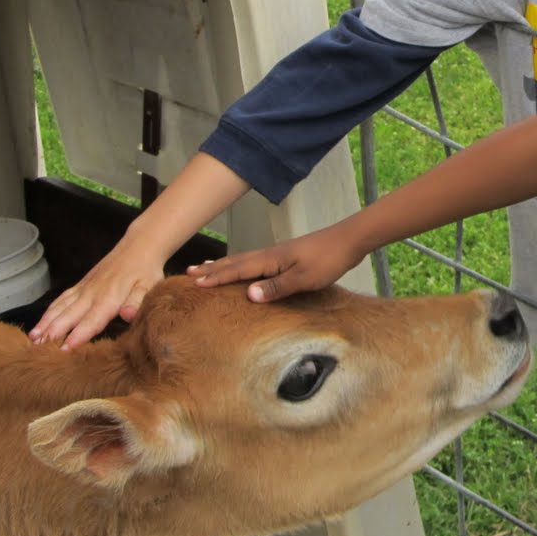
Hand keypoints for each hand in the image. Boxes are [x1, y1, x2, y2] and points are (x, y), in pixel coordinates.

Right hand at [29, 244, 163, 348]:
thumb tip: (126, 315)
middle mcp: (92, 294)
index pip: (91, 321)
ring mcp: (84, 289)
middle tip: (38, 349)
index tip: (64, 349)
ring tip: (32, 339)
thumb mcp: (149, 287)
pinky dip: (49, 312)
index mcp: (109, 298)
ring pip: (61, 307)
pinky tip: (40, 324)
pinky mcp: (81, 285)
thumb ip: (137, 302)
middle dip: (53, 332)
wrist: (139, 246)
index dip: (78, 336)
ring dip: (46, 323)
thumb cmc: (146, 271)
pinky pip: (61, 299)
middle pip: (69, 315)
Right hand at [187, 229, 362, 302]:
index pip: (237, 270)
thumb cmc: (328, 260)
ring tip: (205, 267)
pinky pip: (254, 262)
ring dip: (223, 265)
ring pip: (243, 260)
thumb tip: (248, 295)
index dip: (215, 277)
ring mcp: (277, 254)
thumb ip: (277, 287)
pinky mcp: (286, 256)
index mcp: (270, 260)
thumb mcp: (304, 278)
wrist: (348, 240)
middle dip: (211, 269)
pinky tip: (244, 268)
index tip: (193, 283)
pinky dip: (240, 265)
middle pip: (234, 262)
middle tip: (188, 273)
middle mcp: (269, 255)